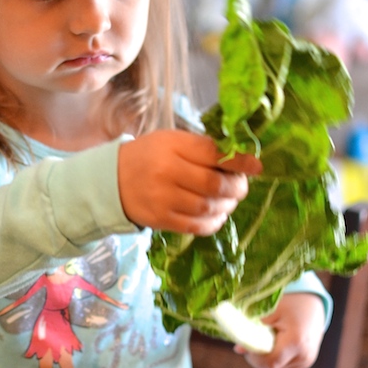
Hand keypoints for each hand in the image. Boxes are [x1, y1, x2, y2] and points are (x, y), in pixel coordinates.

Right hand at [117, 129, 260, 233]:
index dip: (240, 161)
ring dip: (227, 206)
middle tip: (240, 187)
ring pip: (208, 207)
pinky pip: (196, 226)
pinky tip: (216, 215)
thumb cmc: (149, 157)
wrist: (111, 180)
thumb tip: (244, 160)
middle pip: (214, 184)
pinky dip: (213, 222)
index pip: (213, 153)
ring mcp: (163, 198)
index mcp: (172, 146)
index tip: (256, 167)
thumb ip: (203, 148)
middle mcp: (167, 172)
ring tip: (228, 201)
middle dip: (236, 187)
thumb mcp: (172, 142)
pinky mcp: (160, 220)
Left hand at [236, 293, 325, 367]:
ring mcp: (306, 361)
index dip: (254, 357)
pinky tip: (272, 343)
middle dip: (257, 358)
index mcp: (296, 342)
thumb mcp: (268, 312)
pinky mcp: (305, 362)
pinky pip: (282, 367)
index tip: (244, 345)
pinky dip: (273, 358)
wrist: (312, 302)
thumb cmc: (289, 302)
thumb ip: (252, 330)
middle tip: (251, 341)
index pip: (269, 362)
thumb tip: (238, 350)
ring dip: (264, 359)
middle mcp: (304, 356)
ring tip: (264, 339)